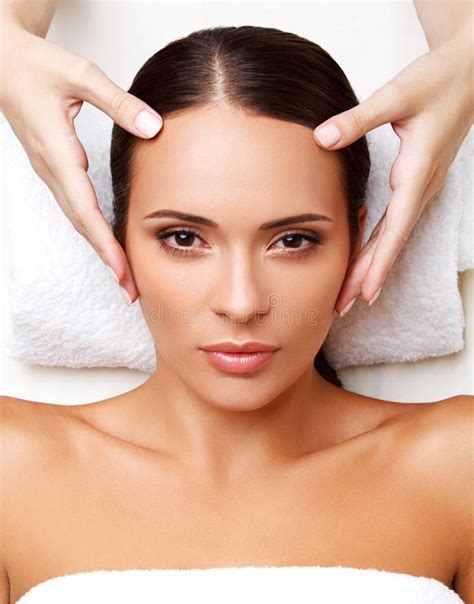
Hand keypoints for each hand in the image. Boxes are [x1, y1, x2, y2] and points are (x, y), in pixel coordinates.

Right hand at [0, 25, 162, 303]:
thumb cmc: (37, 67)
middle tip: (131, 291)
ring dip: (101, 250)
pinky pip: (76, 209)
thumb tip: (154, 128)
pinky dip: (94, 231)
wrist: (3, 62)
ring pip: (78, 221)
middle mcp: (52, 171)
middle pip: (82, 226)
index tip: (122, 271)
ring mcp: (51, 174)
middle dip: (106, 260)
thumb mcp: (80, 75)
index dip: (105, 243)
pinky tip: (110, 244)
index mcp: (57, 153)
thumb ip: (118, 103)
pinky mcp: (55, 171)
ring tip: (124, 278)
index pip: (84, 209)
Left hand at [313, 32, 473, 315]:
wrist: (466, 73)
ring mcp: (419, 189)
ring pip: (393, 237)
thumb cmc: (436, 82)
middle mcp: (419, 188)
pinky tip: (364, 260)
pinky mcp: (414, 184)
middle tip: (342, 307)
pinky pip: (395, 224)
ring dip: (372, 267)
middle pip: (392, 243)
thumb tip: (322, 138)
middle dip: (368, 277)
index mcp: (416, 173)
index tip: (364, 293)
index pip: (396, 229)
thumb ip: (359, 118)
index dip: (379, 263)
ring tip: (350, 296)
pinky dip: (378, 246)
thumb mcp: (397, 95)